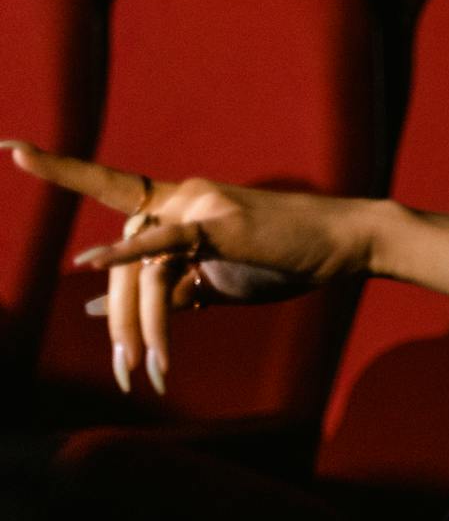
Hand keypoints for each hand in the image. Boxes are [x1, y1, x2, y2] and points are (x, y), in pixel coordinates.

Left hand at [4, 140, 375, 393]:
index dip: (62, 168)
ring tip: (151, 371)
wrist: (343, 243)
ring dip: (143, 326)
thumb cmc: (286, 260)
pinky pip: (166, 244)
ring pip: (144, 268)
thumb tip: (94, 309)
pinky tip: (89, 259)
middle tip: (128, 373)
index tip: (12, 147)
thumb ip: (160, 292)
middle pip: (123, 260)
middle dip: (122, 324)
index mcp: (177, 205)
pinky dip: (127, 252)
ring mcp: (199, 206)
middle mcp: (180, 196)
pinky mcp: (218, 224)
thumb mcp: (216, 281)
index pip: (109, 186)